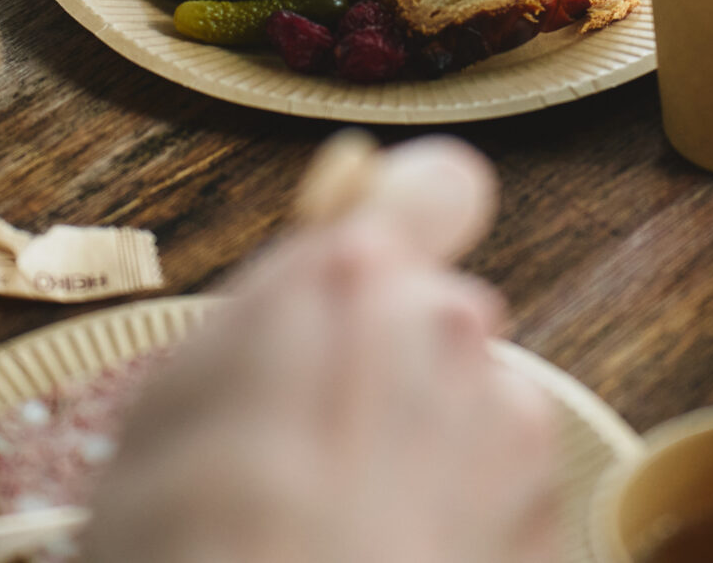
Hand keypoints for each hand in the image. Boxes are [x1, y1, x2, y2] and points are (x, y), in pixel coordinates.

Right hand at [81, 137, 558, 562]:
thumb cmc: (198, 550)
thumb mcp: (167, 405)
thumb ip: (260, 313)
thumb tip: (310, 278)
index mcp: (350, 277)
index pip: (437, 185)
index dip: (414, 216)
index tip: (375, 264)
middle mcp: (448, 330)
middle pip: (432, 314)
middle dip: (387, 360)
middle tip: (309, 440)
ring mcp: (509, 428)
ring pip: (469, 405)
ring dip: (426, 444)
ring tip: (345, 519)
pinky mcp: (545, 521)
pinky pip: (501, 492)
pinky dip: (460, 520)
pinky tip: (388, 555)